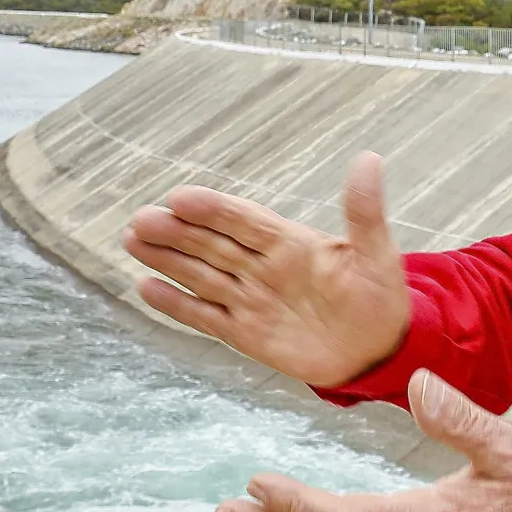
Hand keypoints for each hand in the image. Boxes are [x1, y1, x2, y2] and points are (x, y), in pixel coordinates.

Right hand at [123, 151, 411, 385]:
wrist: (378, 351)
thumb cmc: (379, 297)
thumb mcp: (377, 253)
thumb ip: (364, 211)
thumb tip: (369, 159)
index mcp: (290, 243)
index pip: (243, 220)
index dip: (212, 208)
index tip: (179, 196)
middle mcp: (262, 267)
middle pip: (212, 243)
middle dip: (176, 231)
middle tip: (142, 219)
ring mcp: (250, 299)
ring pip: (201, 274)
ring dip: (167, 259)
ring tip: (132, 240)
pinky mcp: (244, 332)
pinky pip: (205, 315)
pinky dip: (176, 304)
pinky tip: (146, 287)